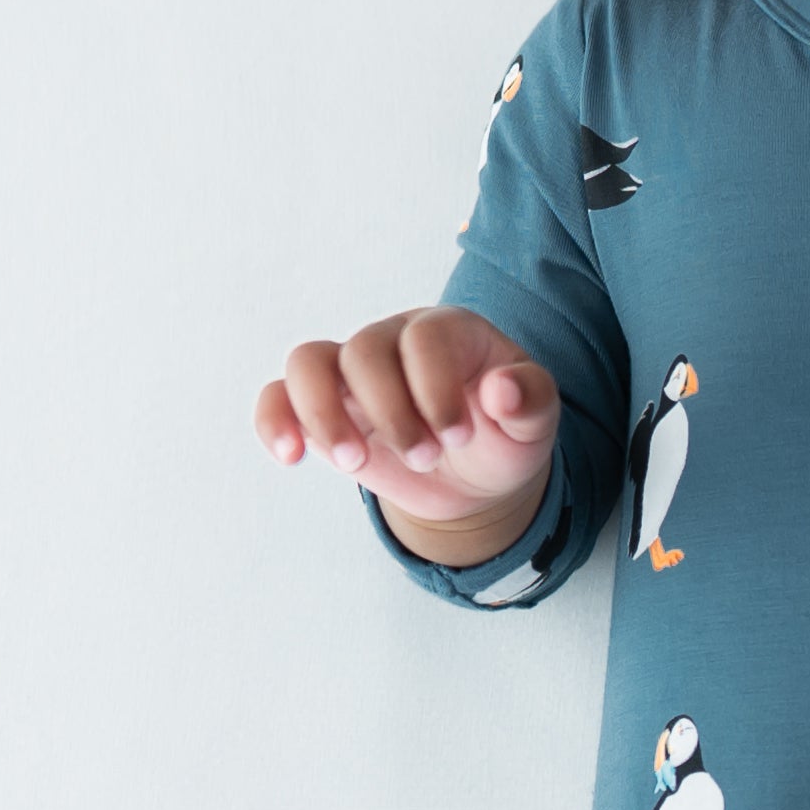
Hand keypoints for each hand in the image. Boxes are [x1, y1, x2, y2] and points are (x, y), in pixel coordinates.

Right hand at [258, 306, 556, 566]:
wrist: (475, 478)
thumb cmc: (504, 437)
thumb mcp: (534, 425)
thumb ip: (531, 401)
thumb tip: (501, 391)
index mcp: (449, 332)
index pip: (424, 338)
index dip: (434, 388)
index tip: (459, 437)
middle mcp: (394, 340)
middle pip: (364, 350)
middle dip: (391, 413)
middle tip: (425, 458)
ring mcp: (352, 371)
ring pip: (309, 361)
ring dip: (323, 414)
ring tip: (354, 463)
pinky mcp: (323, 406)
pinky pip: (278, 396)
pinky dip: (275, 422)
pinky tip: (291, 457)